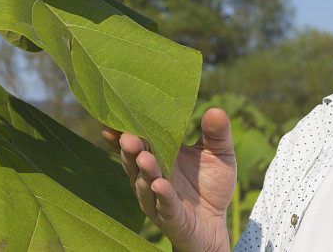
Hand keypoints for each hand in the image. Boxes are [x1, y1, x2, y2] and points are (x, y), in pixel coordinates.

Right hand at [102, 108, 236, 251]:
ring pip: (145, 184)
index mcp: (158, 157)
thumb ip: (217, 134)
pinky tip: (160, 184)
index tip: (112, 119)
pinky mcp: (171, 218)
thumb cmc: (211, 183)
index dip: (122, 133)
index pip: (137, 143)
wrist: (216, 222)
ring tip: (144, 158)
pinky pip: (165, 205)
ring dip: (144, 171)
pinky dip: (162, 195)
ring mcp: (157, 199)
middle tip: (127, 136)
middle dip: (130, 149)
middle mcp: (150, 177)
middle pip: (135, 162)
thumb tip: (216, 110)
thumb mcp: (219, 153)